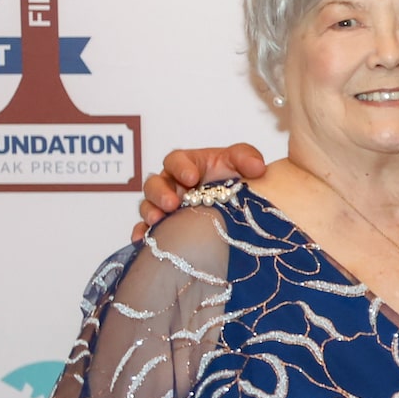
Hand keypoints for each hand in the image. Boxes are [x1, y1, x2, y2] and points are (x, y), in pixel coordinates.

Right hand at [138, 143, 269, 231]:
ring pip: (148, 206)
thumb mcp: (240, 163)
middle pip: (155, 184)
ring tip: (158, 220)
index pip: (175, 160)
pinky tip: (141, 240)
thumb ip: (246, 157)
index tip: (192, 177)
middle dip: (161, 193)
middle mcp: (172, 184)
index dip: (180, 167)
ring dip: (150, 212)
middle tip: (172, 203)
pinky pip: (147, 230)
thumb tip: (257, 167)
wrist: (239, 207)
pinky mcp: (164, 227)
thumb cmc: (234, 178)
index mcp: (187, 165)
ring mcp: (165, 207)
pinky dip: (141, 234)